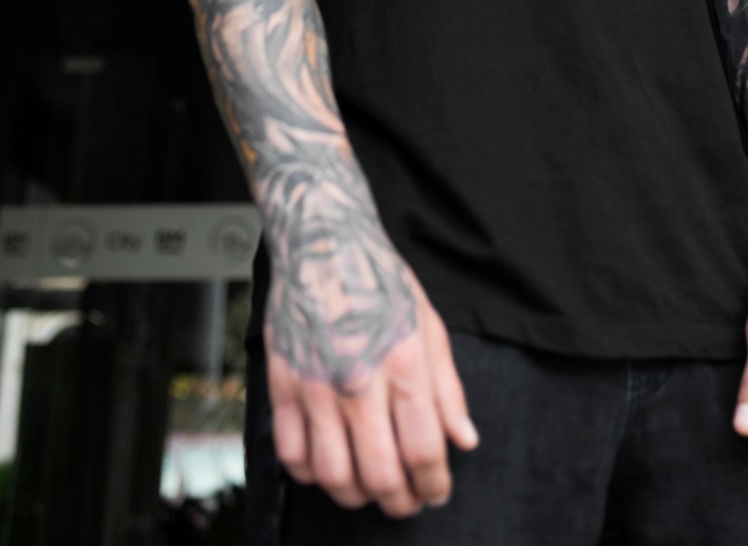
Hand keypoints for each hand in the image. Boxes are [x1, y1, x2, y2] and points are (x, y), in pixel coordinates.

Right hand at [265, 259, 478, 516]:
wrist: (324, 244)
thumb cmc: (382, 283)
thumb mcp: (429, 326)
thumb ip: (448, 389)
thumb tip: (465, 440)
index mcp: (405, 363)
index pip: (424, 450)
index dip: (434, 484)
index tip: (436, 492)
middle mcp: (360, 380)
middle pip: (380, 474)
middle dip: (399, 502)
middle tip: (406, 503)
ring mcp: (316, 385)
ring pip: (334, 475)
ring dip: (356, 496)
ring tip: (369, 490)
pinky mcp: (282, 384)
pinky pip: (291, 455)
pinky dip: (311, 474)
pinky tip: (329, 465)